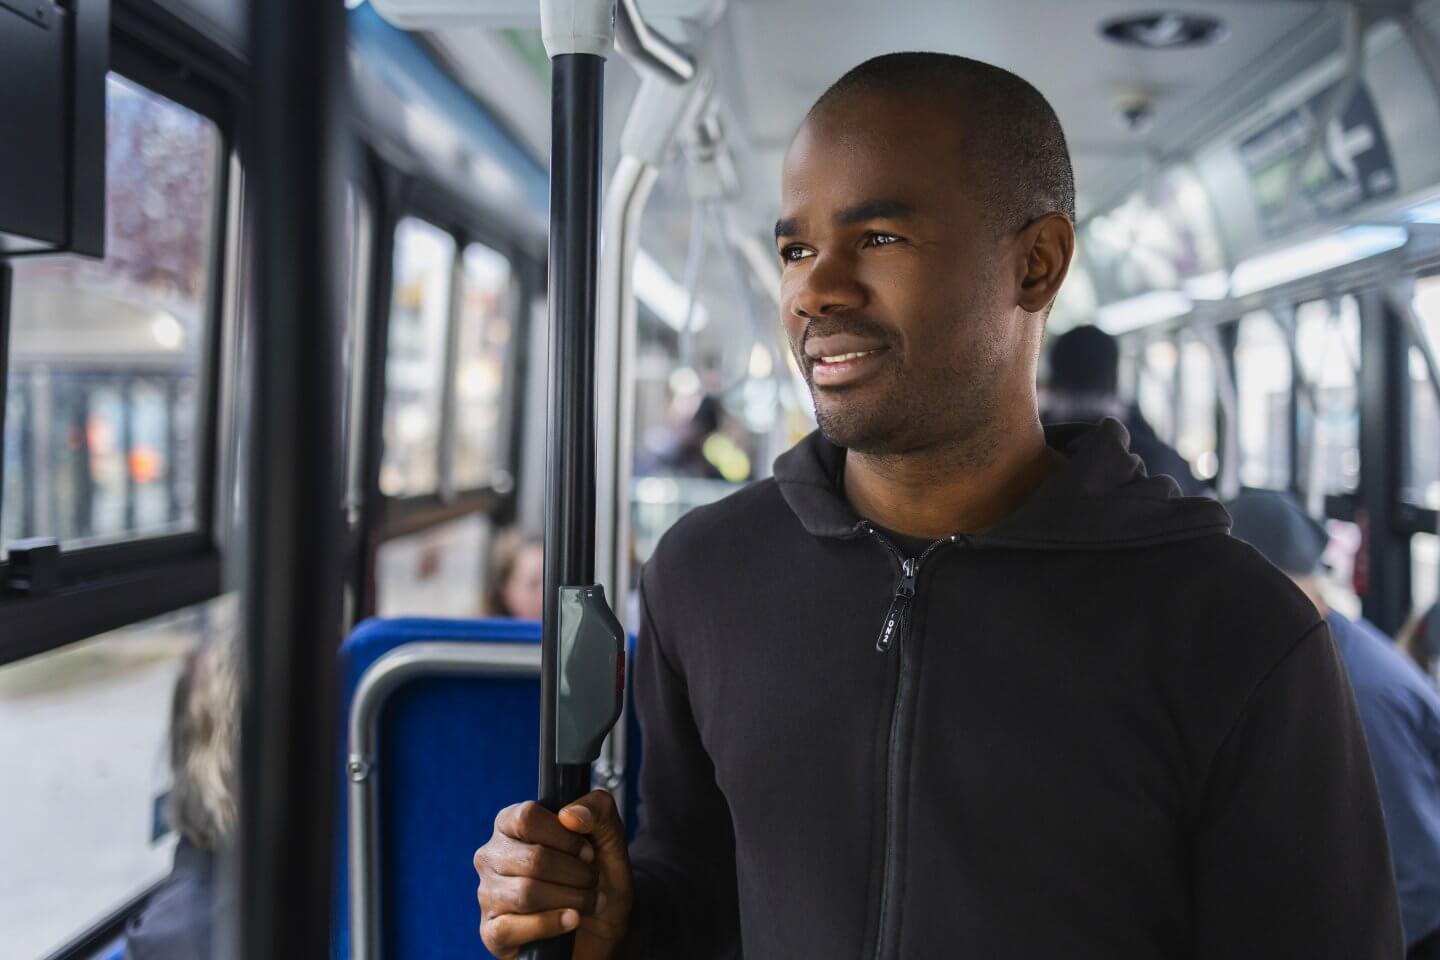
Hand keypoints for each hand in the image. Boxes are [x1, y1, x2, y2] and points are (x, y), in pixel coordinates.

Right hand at [475, 789, 632, 959]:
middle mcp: (492, 856)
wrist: (603, 926)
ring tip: (587, 902)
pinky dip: (551, 924)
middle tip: (592, 881)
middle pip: (533, 859)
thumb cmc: (599, 877)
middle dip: (576, 873)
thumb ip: (598, 809)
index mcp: (510, 824)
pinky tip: (571, 920)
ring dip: (570, 899)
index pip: (527, 817)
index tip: (588, 853)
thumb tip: (569, 815)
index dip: (566, 837)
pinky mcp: (491, 932)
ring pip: (526, 894)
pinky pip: (513, 928)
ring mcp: (488, 894)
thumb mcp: (610, 837)